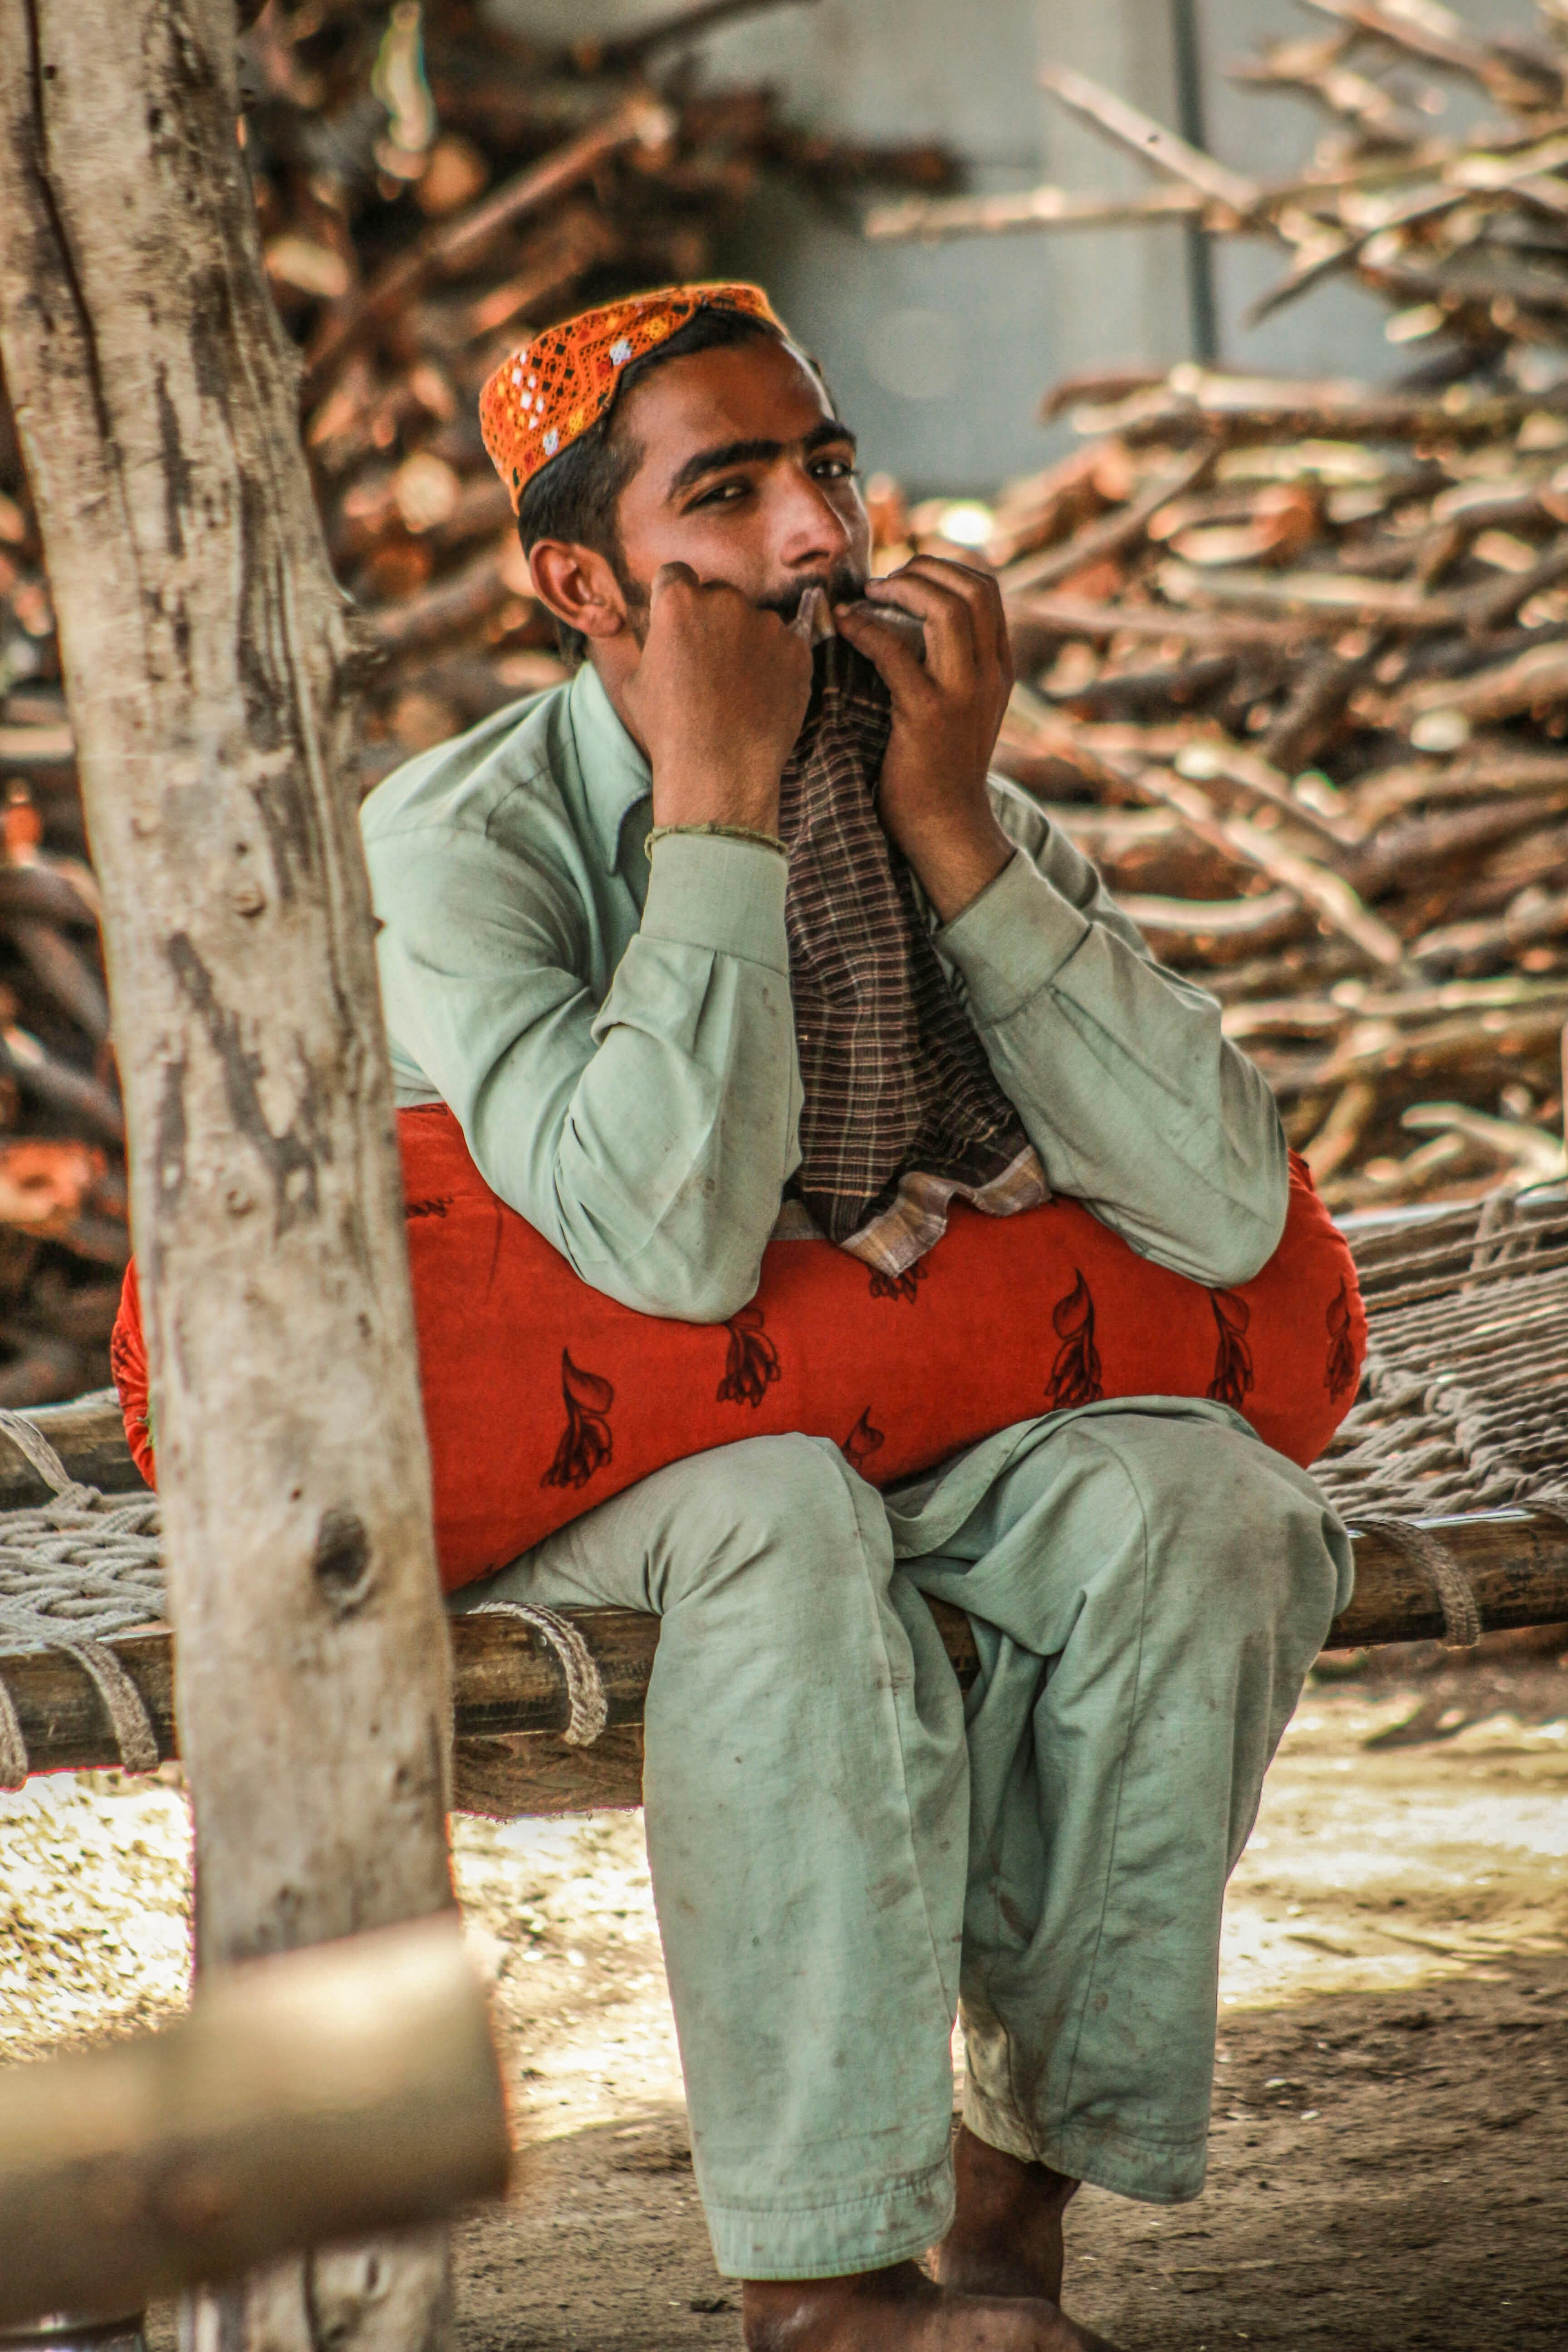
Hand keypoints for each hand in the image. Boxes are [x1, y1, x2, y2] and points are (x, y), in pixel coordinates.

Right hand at [621, 564, 812, 836]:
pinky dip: (776, 664)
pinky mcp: (798, 649)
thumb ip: (652, 644)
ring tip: (738, 688)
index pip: (677, 575)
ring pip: (755, 621)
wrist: (721, 771)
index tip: (681, 621)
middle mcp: (726, 601)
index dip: (676, 597)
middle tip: (710, 663)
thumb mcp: (636, 683)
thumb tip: (659, 634)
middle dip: (714, 620)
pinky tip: (762, 696)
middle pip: (720, 595)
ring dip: (748, 642)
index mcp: (678, 601)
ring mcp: (767, 624)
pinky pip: (785, 646)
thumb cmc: (670, 731)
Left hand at [834, 556, 1014, 921]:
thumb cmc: (937, 767)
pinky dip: (866, 628)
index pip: (987, 589)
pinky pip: (896, 651)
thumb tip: (906, 620)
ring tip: (867, 596)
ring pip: (946, 609)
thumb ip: (949, 664)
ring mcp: (962, 693)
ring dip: (900, 589)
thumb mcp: (960, 708)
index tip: (907, 575)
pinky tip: (846, 625)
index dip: (945, 567)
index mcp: (998, 668)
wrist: (945, 826)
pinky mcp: (926, 714)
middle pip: (971, 588)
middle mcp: (988, 674)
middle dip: (923, 569)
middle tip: (882, 582)